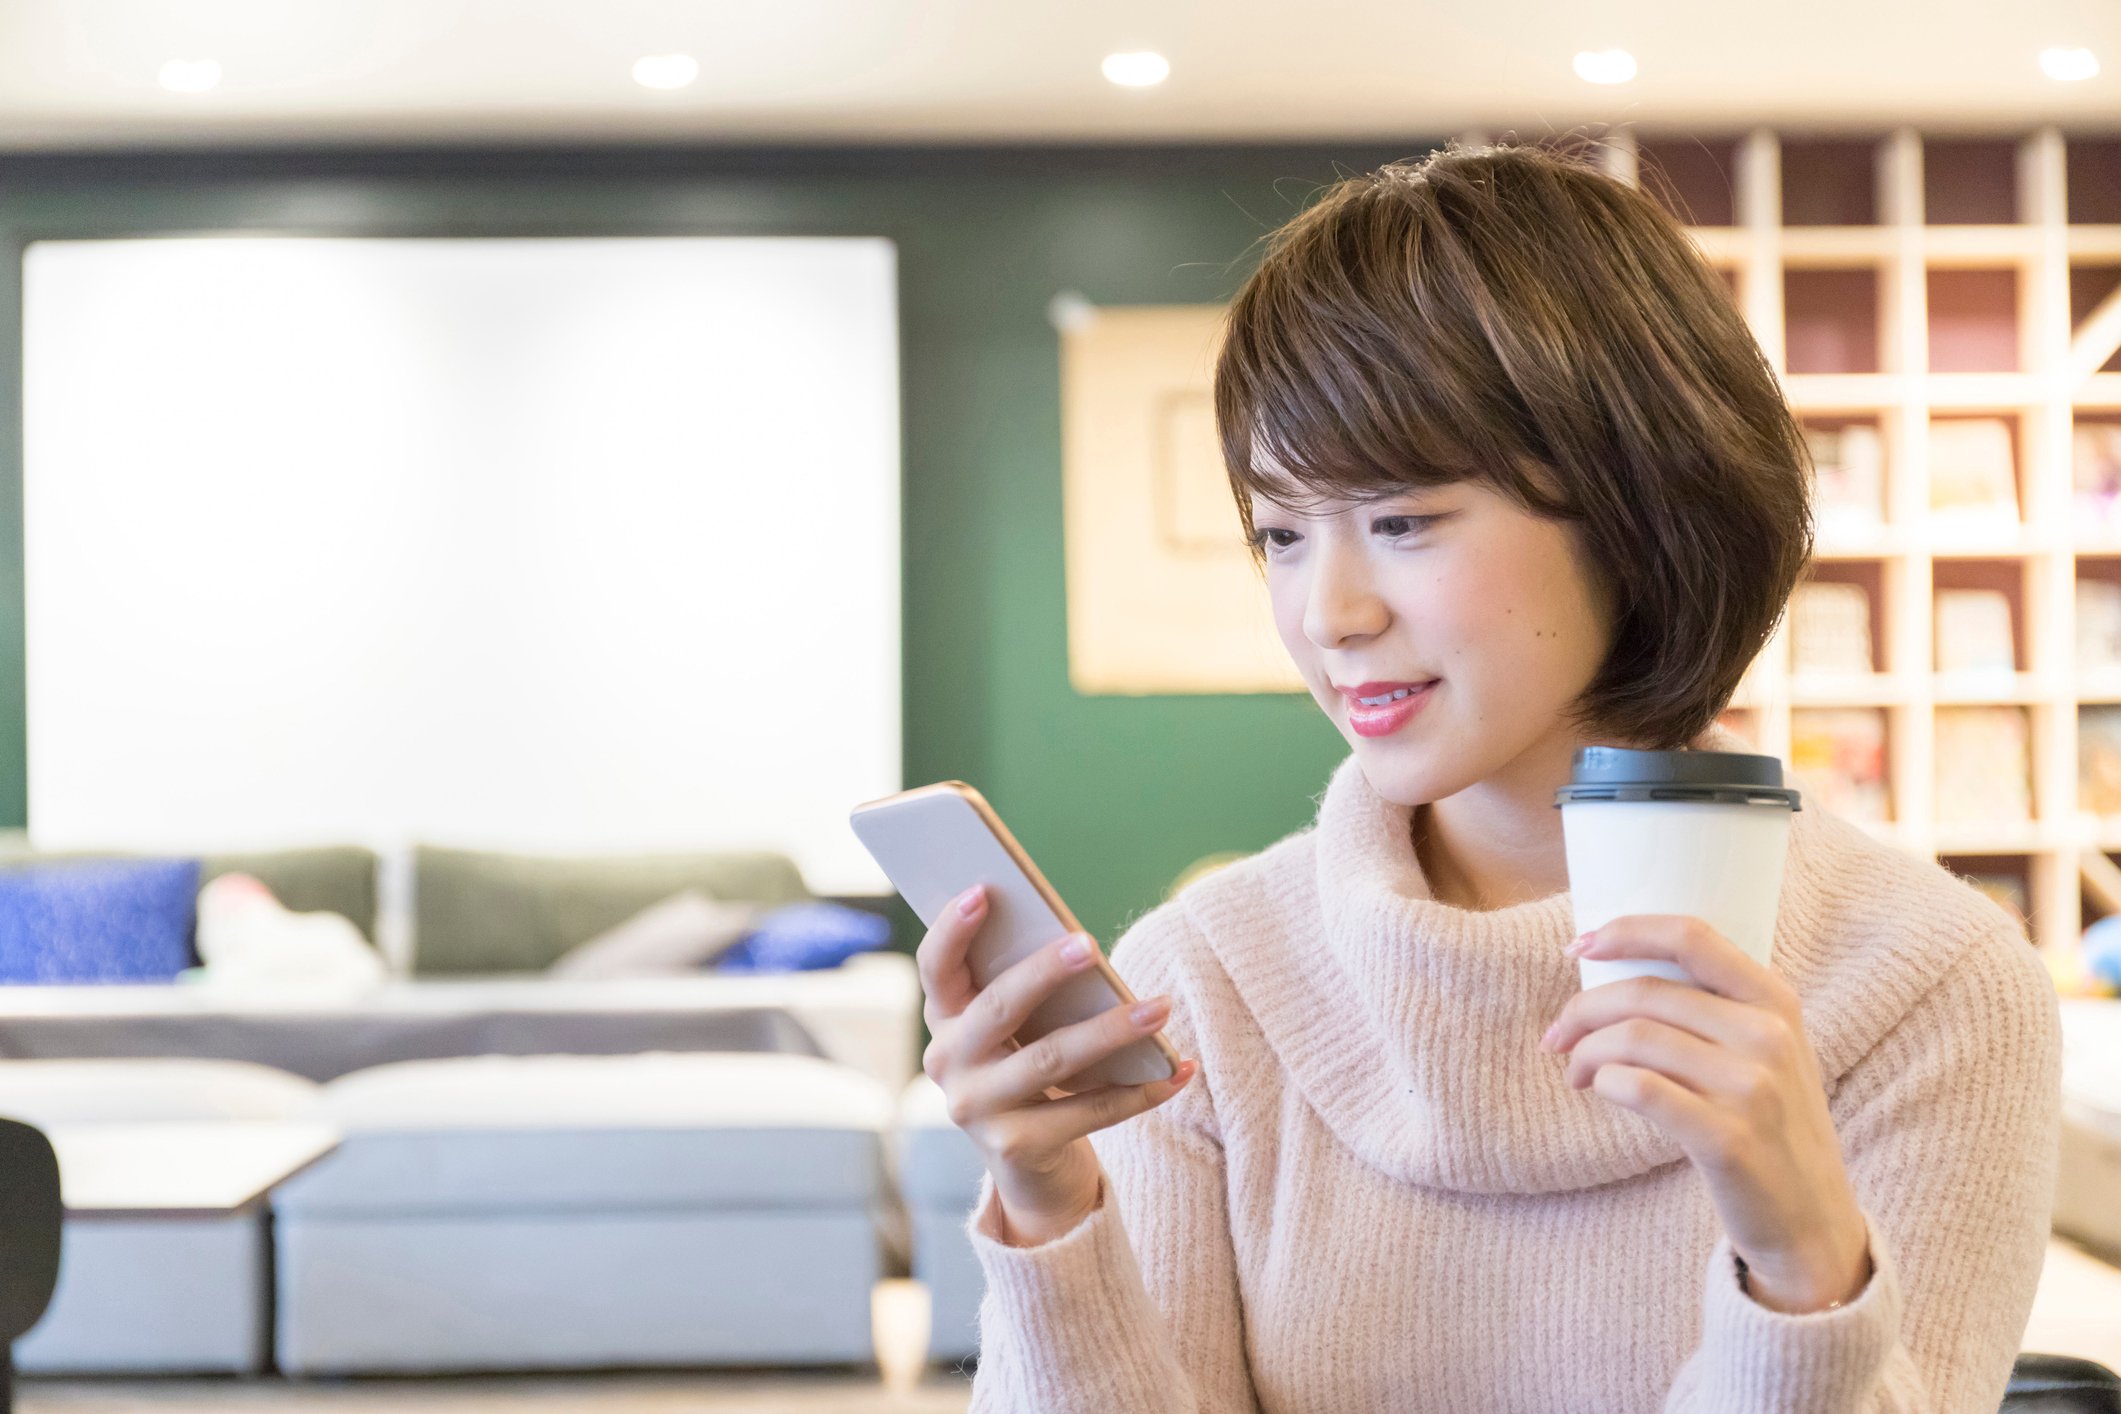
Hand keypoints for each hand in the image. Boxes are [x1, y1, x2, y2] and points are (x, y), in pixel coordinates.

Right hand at [917, 883, 1196, 1246]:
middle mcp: (947, 1064)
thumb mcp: (1016, 1030)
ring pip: (1051, 1060)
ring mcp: (977, 1110)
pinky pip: (1088, 1112)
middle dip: (1044, 972)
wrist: (1030, 1166)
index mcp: (943, 1020)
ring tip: (1161, 1008)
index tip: (983, 891)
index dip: (952, 929)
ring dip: (1112, 1030)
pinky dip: (1140, 1091)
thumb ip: (1028, 991)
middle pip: (997, 1009)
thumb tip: (1082, 950)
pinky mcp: (1015, 1147)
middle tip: (1090, 945)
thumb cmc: (1029, 1068)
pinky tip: (1179, 1070)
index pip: (935, 967)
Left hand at [1538, 915, 1872, 1312]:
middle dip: (1582, 1010)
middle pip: (1645, 993)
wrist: (1813, 1222)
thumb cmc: (1772, 1127)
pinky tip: (1599, 1091)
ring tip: (1578, 1074)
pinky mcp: (1728, 1139)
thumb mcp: (1767, 1053)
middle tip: (1557, 1037)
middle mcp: (1770, 1037)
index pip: (1691, 937)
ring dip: (1586, 1053)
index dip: (1626, 932)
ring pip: (1633, 1039)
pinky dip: (1604, 1082)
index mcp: (1777, 1002)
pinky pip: (1639, 1089)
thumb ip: (1716, 1008)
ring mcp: (1753, 1088)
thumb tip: (1614, 973)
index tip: (1577, 947)